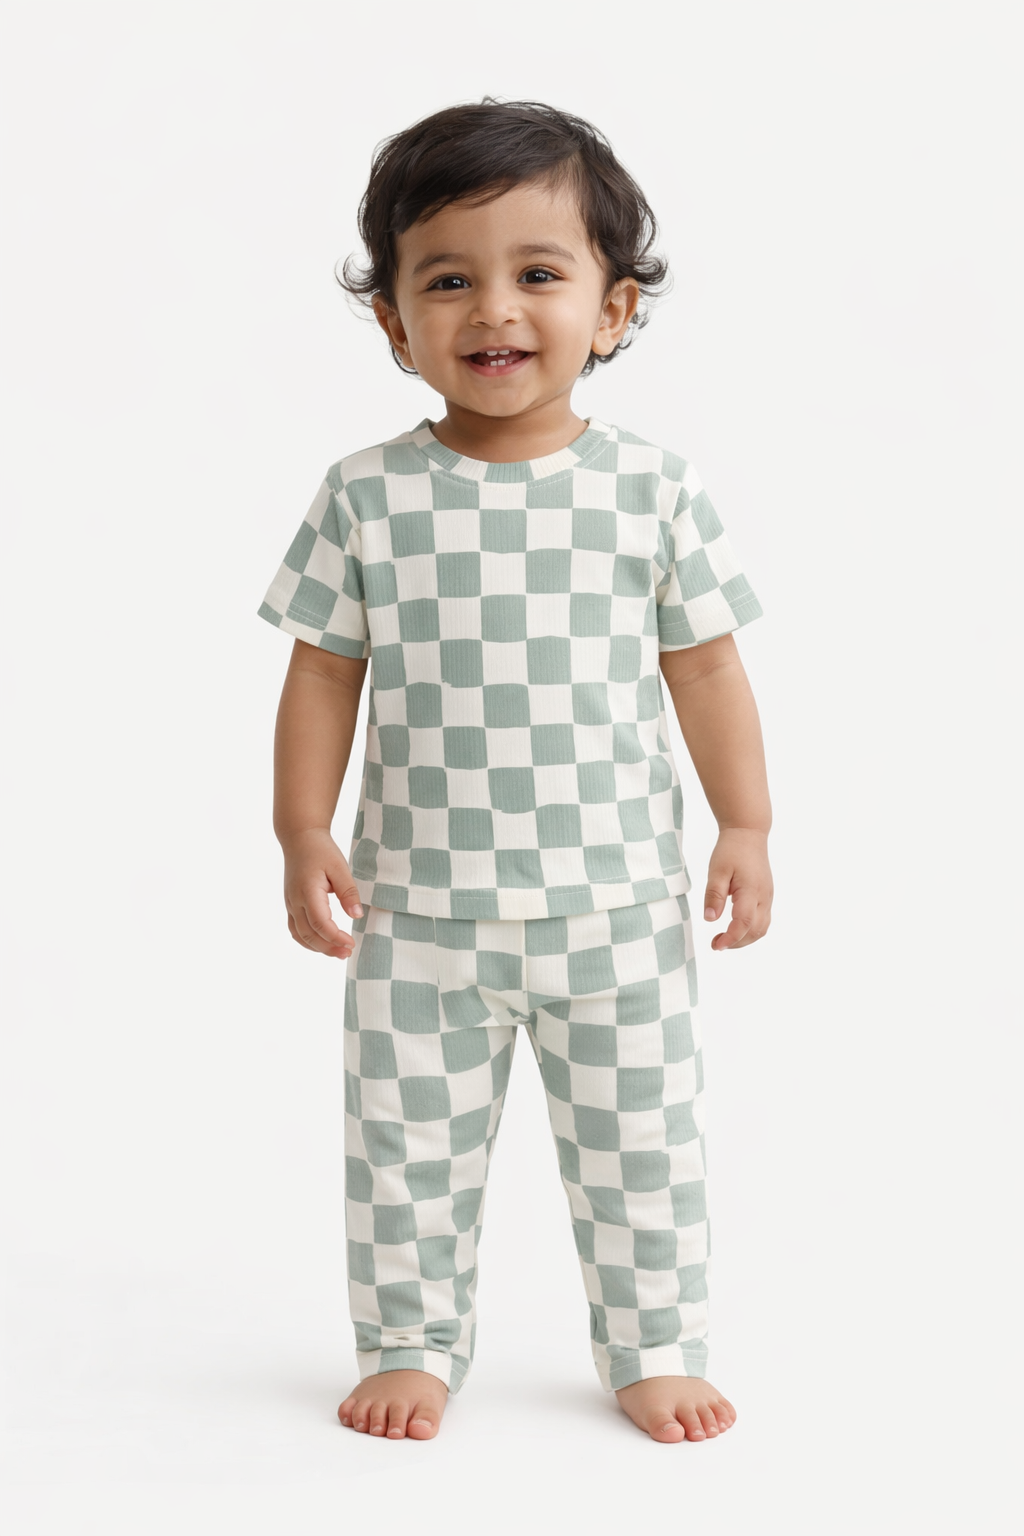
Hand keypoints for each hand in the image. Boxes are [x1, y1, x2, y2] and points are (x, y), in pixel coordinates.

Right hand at [281, 828, 362, 959]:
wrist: (300, 838)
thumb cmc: (321, 850)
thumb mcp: (340, 867)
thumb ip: (348, 892)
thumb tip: (357, 915)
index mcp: (307, 891)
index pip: (320, 923)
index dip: (335, 937)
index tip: (351, 943)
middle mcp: (295, 900)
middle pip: (309, 934)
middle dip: (328, 948)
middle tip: (348, 953)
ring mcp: (290, 903)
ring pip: (300, 935)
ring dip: (317, 948)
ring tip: (338, 952)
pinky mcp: (290, 904)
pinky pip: (295, 929)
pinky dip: (307, 941)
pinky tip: (322, 944)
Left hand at [703, 828, 772, 950]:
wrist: (748, 833)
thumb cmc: (731, 850)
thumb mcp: (716, 870)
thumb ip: (714, 895)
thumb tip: (710, 919)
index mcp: (751, 890)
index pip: (743, 923)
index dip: (730, 938)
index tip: (715, 946)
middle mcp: (764, 897)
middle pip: (756, 931)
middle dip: (737, 943)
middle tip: (716, 944)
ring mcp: (768, 897)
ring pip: (762, 928)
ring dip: (745, 939)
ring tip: (724, 939)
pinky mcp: (766, 896)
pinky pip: (763, 920)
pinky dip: (750, 930)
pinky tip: (735, 927)